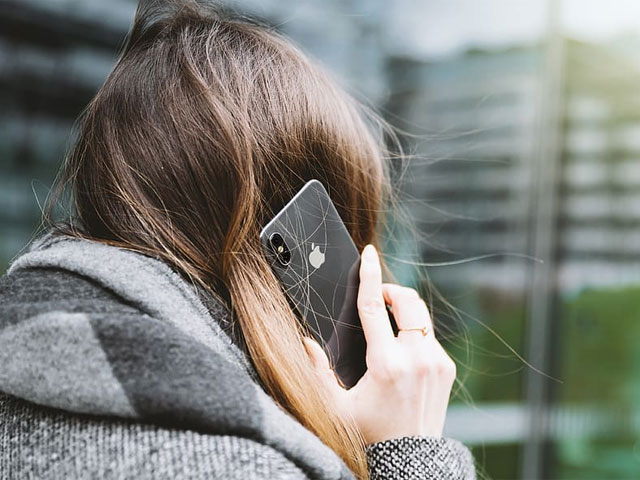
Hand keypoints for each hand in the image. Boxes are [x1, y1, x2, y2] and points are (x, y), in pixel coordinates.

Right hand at [304, 244, 455, 443]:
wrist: (410, 460)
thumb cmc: (369, 435)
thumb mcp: (335, 407)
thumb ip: (317, 373)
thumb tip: (306, 342)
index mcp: (386, 364)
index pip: (373, 307)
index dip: (369, 276)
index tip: (368, 253)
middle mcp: (416, 358)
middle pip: (407, 301)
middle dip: (390, 290)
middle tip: (376, 298)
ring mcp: (436, 362)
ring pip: (420, 315)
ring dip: (402, 310)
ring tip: (385, 323)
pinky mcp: (446, 368)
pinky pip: (429, 335)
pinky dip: (413, 331)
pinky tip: (400, 348)